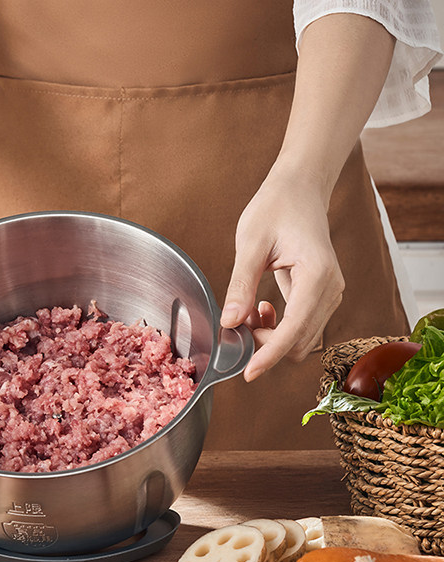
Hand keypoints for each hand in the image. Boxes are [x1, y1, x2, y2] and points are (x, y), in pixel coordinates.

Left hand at [220, 168, 343, 380]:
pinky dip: (276, 328)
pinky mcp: (321, 296)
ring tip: (246, 312)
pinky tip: (259, 308)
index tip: (247, 372)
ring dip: (270, 336)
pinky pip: (300, 327)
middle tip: (236, 325)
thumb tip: (230, 323)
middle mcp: (331, 289)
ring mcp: (330, 294)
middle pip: (299, 342)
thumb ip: (240, 284)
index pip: (294, 330)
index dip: (269, 355)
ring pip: (300, 339)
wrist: (299, 189)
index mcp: (317, 275)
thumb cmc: (275, 207)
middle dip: (265, 345)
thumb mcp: (250, 243)